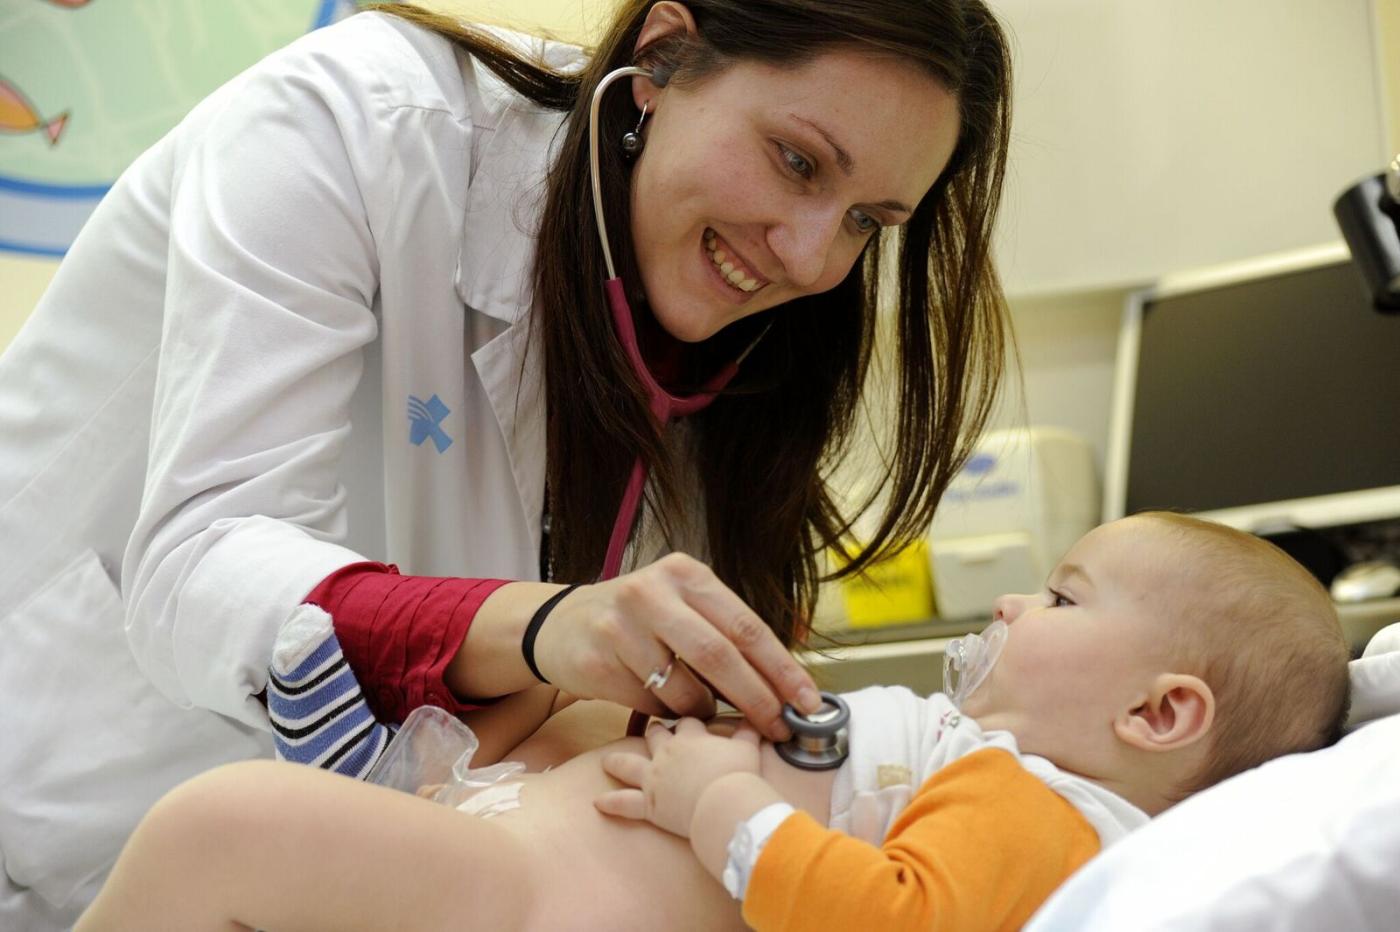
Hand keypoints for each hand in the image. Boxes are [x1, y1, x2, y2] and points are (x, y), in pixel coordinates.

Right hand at [534, 553, 819, 739]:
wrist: (561, 625)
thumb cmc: (639, 619)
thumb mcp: (681, 605)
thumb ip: (725, 632)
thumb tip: (785, 683)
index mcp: (685, 574)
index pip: (746, 625)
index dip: (781, 668)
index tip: (807, 701)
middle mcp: (652, 593)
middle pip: (720, 656)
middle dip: (757, 699)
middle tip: (779, 728)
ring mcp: (620, 627)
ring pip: (684, 689)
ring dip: (704, 712)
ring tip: (704, 712)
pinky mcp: (598, 662)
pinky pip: (651, 706)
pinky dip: (668, 715)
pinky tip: (662, 705)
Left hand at [594, 718, 762, 836]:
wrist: (725, 802)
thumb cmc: (738, 775)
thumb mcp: (748, 748)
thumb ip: (749, 731)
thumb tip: (758, 716)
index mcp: (691, 738)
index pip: (686, 722)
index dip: (687, 722)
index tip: (686, 722)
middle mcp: (667, 753)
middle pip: (655, 736)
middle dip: (653, 732)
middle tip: (651, 730)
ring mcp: (655, 778)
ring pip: (630, 764)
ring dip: (618, 761)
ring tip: (607, 760)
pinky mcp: (650, 804)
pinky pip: (625, 803)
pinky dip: (612, 803)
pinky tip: (598, 802)